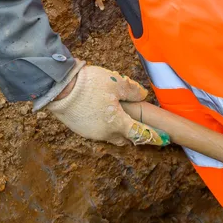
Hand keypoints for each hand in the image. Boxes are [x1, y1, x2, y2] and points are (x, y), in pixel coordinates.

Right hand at [41, 63, 169, 146]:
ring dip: (118, 130)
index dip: (153, 137)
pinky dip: (104, 126)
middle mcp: (105, 133)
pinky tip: (103, 114)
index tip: (163, 139)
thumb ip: (133, 90)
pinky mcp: (80, 129)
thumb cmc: (89, 85)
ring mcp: (91, 133)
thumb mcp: (117, 82)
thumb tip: (142, 95)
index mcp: (117, 124)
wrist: (58, 87)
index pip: (140, 134)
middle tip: (140, 126)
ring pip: (110, 136)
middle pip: (125, 139)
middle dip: (134, 134)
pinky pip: (98, 131)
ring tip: (120, 118)